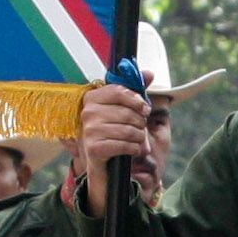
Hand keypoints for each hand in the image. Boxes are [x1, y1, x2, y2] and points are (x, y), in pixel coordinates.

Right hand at [75, 84, 152, 218]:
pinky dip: (134, 148)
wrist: (101, 163)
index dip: (136, 100)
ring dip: (139, 137)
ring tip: (139, 140)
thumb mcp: (123, 110)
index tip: (146, 109)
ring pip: (127, 130)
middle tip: (141, 129)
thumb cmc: (113, 132)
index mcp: (92, 98)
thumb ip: (135, 91)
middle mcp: (87, 112)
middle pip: (126, 112)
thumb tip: (150, 73)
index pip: (118, 91)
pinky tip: (133, 149)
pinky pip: (124, 145)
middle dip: (140, 122)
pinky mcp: (93, 148)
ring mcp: (88, 131)